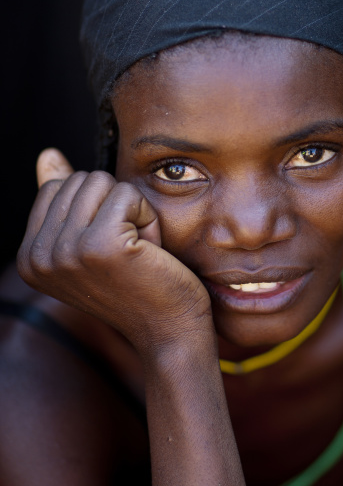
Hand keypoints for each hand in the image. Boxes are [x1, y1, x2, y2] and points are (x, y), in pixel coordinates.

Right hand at [17, 149, 211, 356]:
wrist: (170, 331)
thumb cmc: (138, 285)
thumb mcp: (92, 242)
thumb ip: (64, 202)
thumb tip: (48, 155)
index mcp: (29, 258)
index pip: (58, 187)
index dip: (96, 209)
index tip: (108, 251)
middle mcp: (38, 256)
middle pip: (81, 180)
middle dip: (115, 208)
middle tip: (127, 254)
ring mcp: (66, 251)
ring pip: (104, 183)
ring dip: (132, 212)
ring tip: (137, 253)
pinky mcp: (101, 245)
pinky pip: (128, 195)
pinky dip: (148, 218)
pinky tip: (149, 252)